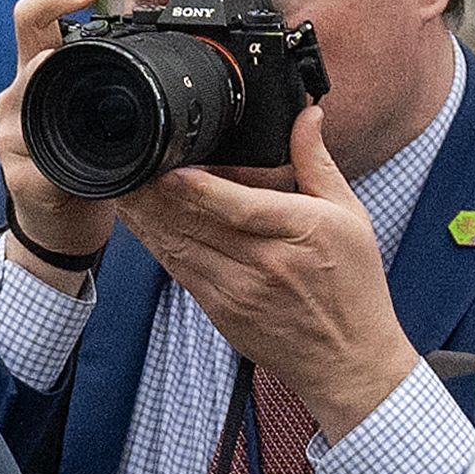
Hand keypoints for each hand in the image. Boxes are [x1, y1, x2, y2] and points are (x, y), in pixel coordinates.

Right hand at [0, 0, 114, 286]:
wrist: (58, 224)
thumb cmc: (82, 164)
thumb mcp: (94, 114)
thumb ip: (108, 79)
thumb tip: (164, 42)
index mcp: (37, 74)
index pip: (31, 19)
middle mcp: (16, 99)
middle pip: (30, 55)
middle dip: (58, 55)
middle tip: (92, 65)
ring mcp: (12, 137)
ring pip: (33, 105)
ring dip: (64, 113)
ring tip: (92, 132)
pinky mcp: (20, 176)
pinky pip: (42, 164)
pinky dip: (64, 170)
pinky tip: (76, 180)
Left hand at [116, 101, 418, 442]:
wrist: (346, 358)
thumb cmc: (353, 284)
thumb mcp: (350, 216)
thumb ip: (318, 163)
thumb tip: (307, 115)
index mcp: (302, 231)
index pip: (240, 207)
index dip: (198, 188)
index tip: (167, 167)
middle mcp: (267, 262)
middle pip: (198, 222)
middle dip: (157, 194)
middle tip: (128, 164)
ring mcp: (239, 289)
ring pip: (180, 246)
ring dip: (146, 217)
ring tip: (121, 187)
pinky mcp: (220, 309)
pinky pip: (178, 270)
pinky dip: (155, 244)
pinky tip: (138, 223)